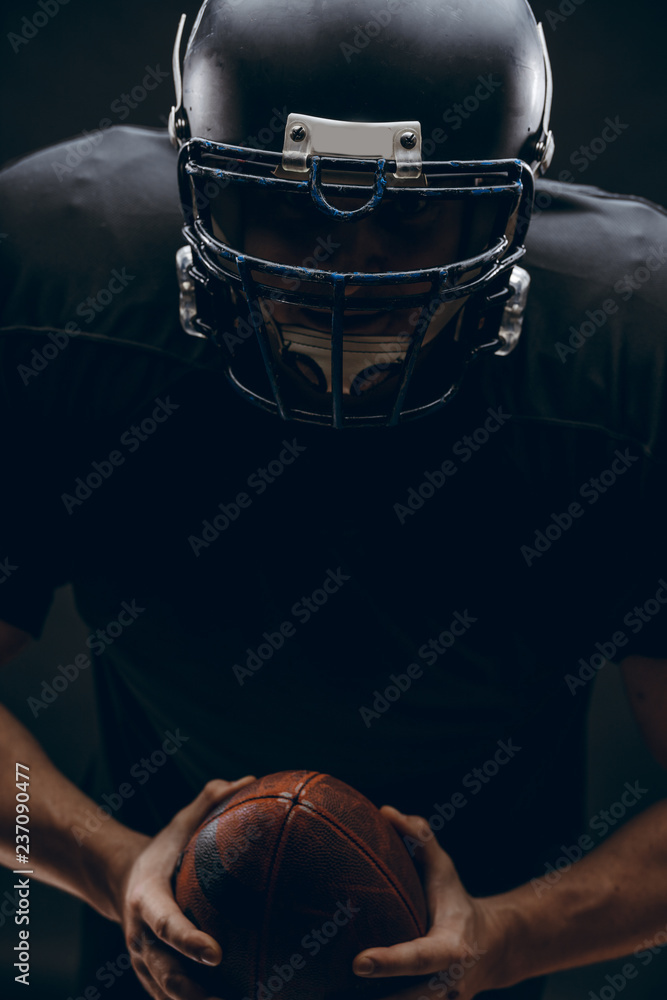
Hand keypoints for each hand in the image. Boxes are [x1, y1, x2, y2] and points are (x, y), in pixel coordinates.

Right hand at [117, 776, 256, 999]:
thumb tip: (250, 779)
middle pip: (165, 977)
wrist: (119, 881)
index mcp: (147, 901)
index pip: (167, 925)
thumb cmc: (163, 851)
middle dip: (194, 997)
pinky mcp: (152, 980)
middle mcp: (141, 939)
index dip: (188, 941)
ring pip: (168, 998)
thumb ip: (209, 802)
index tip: (216, 955)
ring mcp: (144, 964)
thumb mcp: (179, 824)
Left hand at [351, 806, 513, 999]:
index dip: (390, 963)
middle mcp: (448, 986)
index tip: (358, 963)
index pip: (418, 958)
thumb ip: (420, 840)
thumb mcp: (445, 869)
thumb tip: (386, 811)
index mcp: (452, 949)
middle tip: (334, 998)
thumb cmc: (457, 902)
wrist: (495, 949)